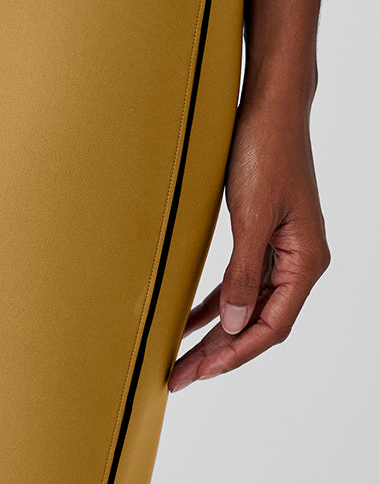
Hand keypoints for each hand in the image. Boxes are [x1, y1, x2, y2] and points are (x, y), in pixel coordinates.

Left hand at [167, 88, 330, 390]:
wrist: (269, 106)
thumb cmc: (265, 152)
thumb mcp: (251, 216)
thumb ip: (242, 272)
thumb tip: (231, 324)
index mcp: (306, 261)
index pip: (270, 326)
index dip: (233, 354)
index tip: (198, 373)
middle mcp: (299, 260)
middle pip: (258, 322)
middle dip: (219, 353)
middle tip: (178, 377)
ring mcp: (282, 248)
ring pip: (247, 305)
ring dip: (215, 332)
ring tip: (181, 358)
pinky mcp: (263, 233)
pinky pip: (240, 281)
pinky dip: (216, 302)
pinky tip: (192, 318)